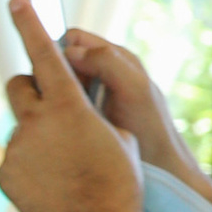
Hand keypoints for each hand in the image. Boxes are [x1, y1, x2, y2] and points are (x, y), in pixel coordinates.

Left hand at [0, 1, 146, 211]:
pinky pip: (16, 158)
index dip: (30, 24)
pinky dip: (32, 165)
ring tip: (65, 167)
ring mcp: (16, 148)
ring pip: (21, 128)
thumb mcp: (119, 137)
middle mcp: (34, 121)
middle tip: (53, 109)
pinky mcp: (5, 174)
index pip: (45, 54)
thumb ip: (92, 113)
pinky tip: (53, 185)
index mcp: (67, 105)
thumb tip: (75, 113)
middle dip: (33, 90)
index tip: (17, 1)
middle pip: (19, 87)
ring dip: (39, 138)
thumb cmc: (121, 181)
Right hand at [56, 25, 211, 199]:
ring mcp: (93, 97)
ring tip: (53, 114)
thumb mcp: (135, 89)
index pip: (74, 40)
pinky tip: (58, 126)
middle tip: (50, 97)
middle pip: (63, 61)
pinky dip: (57, 112)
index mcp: (116, 59)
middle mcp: (103, 74)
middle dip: (52, 74)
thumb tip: (70, 52)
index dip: (58, 49)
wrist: (162, 171)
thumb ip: (108, 63)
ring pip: (59, 85)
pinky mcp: (86, 119)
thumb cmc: (152, 130)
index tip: (50, 71)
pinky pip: (62, 107)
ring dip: (53, 96)